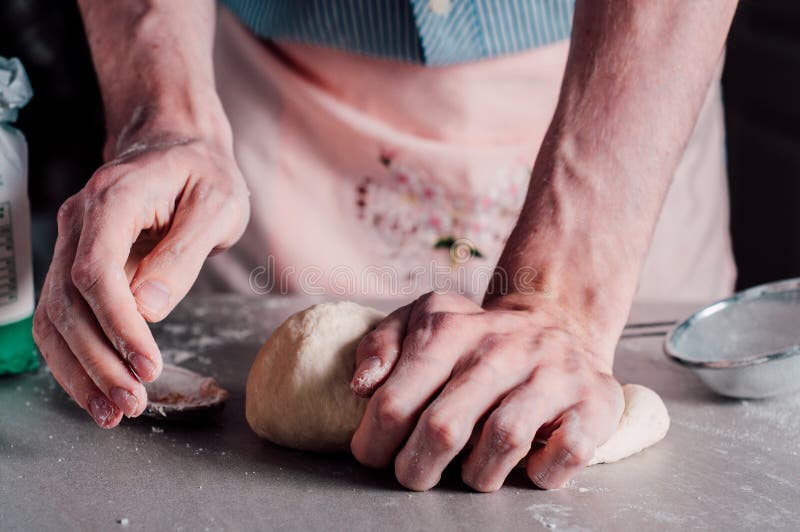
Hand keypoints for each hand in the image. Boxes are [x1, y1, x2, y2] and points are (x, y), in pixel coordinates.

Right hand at [33, 136, 248, 427]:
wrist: (177, 149)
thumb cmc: (204, 174)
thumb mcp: (216, 204)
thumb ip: (184, 252)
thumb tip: (151, 309)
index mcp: (113, 199)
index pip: (95, 272)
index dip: (117, 325)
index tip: (146, 364)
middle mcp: (78, 223)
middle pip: (69, 303)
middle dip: (99, 360)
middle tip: (134, 403)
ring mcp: (71, 244)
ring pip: (56, 317)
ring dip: (80, 370)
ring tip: (113, 413)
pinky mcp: (76, 266)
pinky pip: (63, 318)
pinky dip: (76, 358)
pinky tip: (98, 391)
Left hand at [349, 291, 623, 491]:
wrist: (558, 320)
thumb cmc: (478, 335)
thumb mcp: (423, 318)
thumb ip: (382, 345)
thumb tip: (362, 387)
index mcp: (452, 330)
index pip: (396, 399)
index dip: (374, 441)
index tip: (373, 453)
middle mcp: (503, 349)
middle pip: (444, 427)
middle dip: (416, 467)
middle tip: (413, 475)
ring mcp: (552, 374)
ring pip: (503, 441)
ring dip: (477, 474)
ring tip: (469, 472)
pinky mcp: (593, 401)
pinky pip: (567, 451)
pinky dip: (543, 472)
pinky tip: (528, 467)